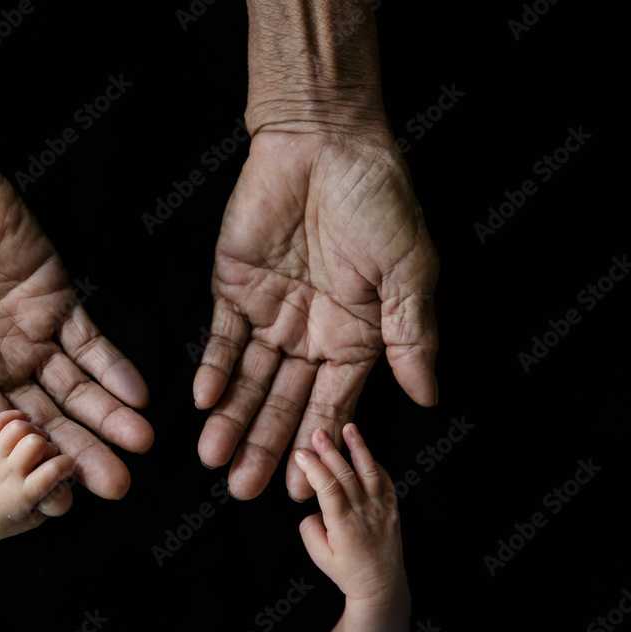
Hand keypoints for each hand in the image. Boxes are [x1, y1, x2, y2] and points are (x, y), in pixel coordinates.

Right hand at [0, 150, 152, 498]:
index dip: (28, 469)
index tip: (61, 505)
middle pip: (45, 418)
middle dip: (81, 451)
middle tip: (117, 486)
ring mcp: (27, 332)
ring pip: (74, 385)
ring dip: (107, 415)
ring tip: (140, 444)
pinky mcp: (53, 296)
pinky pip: (89, 338)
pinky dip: (113, 365)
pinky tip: (138, 394)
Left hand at [0, 410, 74, 548]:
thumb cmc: (5, 521)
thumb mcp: (36, 519)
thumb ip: (55, 498)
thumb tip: (68, 473)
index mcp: (21, 496)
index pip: (53, 470)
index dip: (67, 464)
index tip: (66, 466)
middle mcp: (5, 475)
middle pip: (35, 443)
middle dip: (48, 445)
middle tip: (46, 453)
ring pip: (17, 427)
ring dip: (31, 430)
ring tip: (33, 439)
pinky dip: (12, 416)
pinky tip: (22, 421)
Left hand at [193, 130, 438, 499]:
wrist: (325, 140)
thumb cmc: (378, 200)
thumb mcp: (409, 271)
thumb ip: (410, 335)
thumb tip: (429, 397)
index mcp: (357, 336)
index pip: (332, 404)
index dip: (314, 444)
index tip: (299, 486)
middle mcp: (311, 333)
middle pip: (284, 402)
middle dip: (263, 446)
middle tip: (241, 489)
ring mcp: (270, 312)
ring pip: (248, 379)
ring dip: (231, 418)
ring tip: (214, 459)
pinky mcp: (233, 287)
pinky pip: (221, 338)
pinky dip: (212, 368)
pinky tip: (203, 400)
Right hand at [294, 424, 406, 604]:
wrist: (382, 585)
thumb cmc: (348, 572)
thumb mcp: (319, 557)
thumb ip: (310, 529)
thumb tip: (311, 508)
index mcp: (344, 524)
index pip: (327, 488)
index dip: (313, 468)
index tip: (300, 454)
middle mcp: (364, 512)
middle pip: (346, 474)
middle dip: (330, 450)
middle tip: (317, 432)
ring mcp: (381, 508)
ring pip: (369, 471)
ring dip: (358, 447)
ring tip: (349, 428)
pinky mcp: (392, 508)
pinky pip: (385, 480)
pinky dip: (375, 463)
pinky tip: (364, 450)